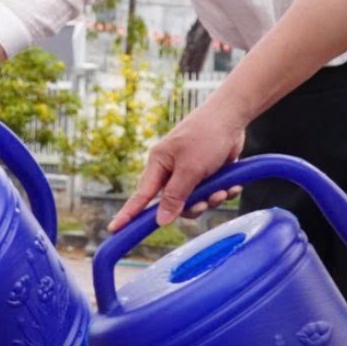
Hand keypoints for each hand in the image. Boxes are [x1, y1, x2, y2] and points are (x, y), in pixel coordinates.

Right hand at [109, 100, 245, 231]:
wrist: (233, 116)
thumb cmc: (206, 137)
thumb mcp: (190, 169)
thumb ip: (175, 196)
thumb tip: (160, 221)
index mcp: (158, 164)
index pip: (140, 196)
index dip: (128, 214)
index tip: (114, 229)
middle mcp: (171, 169)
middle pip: (173, 204)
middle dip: (192, 207)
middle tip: (205, 202)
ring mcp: (189, 171)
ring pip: (194, 201)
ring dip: (210, 200)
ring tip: (223, 191)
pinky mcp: (207, 173)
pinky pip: (209, 193)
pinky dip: (221, 192)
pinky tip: (232, 186)